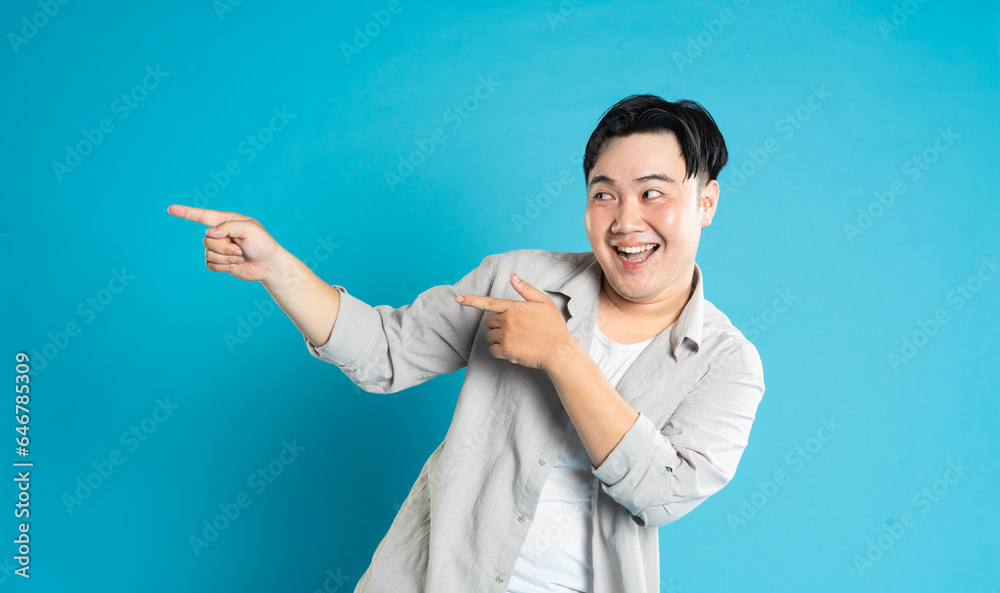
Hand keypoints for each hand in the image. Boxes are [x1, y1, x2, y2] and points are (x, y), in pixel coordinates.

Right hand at [167, 205, 280, 281]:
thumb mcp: (249, 229)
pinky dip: (223, 267)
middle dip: (225, 248)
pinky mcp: (219, 262)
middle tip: (241, 250)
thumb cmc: (263, 243)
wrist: (268, 264)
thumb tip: (209, 233)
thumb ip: (228, 226)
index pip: (202, 216)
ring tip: (241, 257)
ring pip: (209, 253)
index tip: (170, 209)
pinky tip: (236, 265)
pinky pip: (210, 264)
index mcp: (226, 221)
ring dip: (227, 258)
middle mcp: (220, 234)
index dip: (186, 212)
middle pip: (207, 240)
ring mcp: (219, 248)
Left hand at [456, 273, 576, 370]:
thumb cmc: (553, 327)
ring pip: (490, 336)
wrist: (559, 351)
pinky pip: (493, 350)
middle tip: (515, 329)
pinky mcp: (506, 351)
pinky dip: (500, 351)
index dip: (471, 300)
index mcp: (514, 307)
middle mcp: (507, 320)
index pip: (488, 302)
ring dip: (498, 338)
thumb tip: (512, 276)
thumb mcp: (544, 302)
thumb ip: (526, 289)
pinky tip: (514, 350)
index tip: (457, 298)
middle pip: (489, 321)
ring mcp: (505, 336)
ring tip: (517, 340)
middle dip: (497, 324)